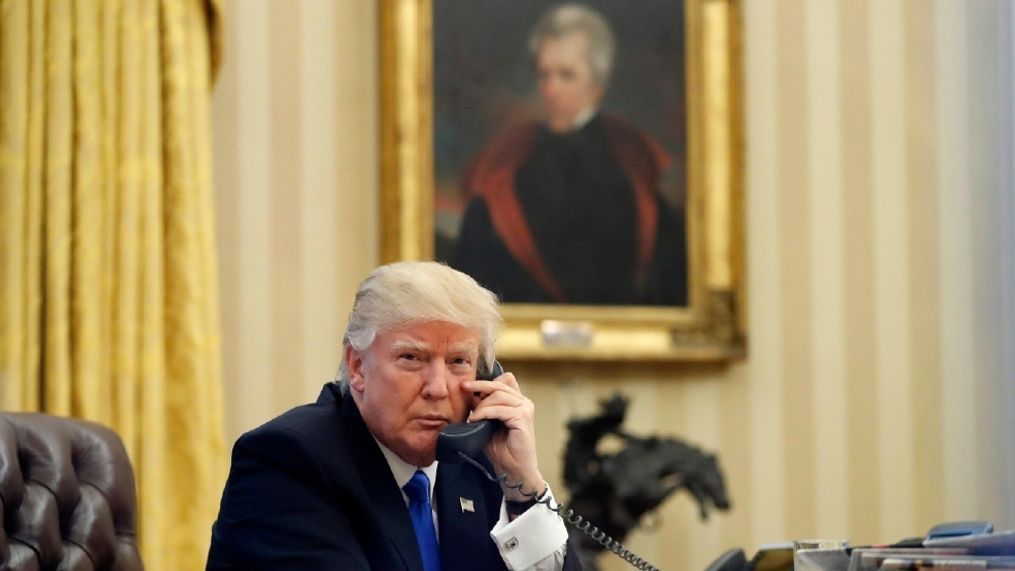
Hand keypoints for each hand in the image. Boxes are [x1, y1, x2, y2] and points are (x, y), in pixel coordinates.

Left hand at [462, 371, 545, 501]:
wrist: (513, 471)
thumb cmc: (502, 451)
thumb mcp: (487, 425)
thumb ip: (482, 409)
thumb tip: (470, 395)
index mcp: (517, 402)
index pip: (505, 380)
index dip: (487, 381)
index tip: (468, 386)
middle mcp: (524, 402)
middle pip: (500, 384)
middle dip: (479, 385)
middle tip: (463, 387)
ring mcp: (525, 409)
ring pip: (498, 395)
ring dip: (481, 405)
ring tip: (472, 417)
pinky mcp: (523, 418)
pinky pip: (500, 409)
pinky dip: (485, 413)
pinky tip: (476, 420)